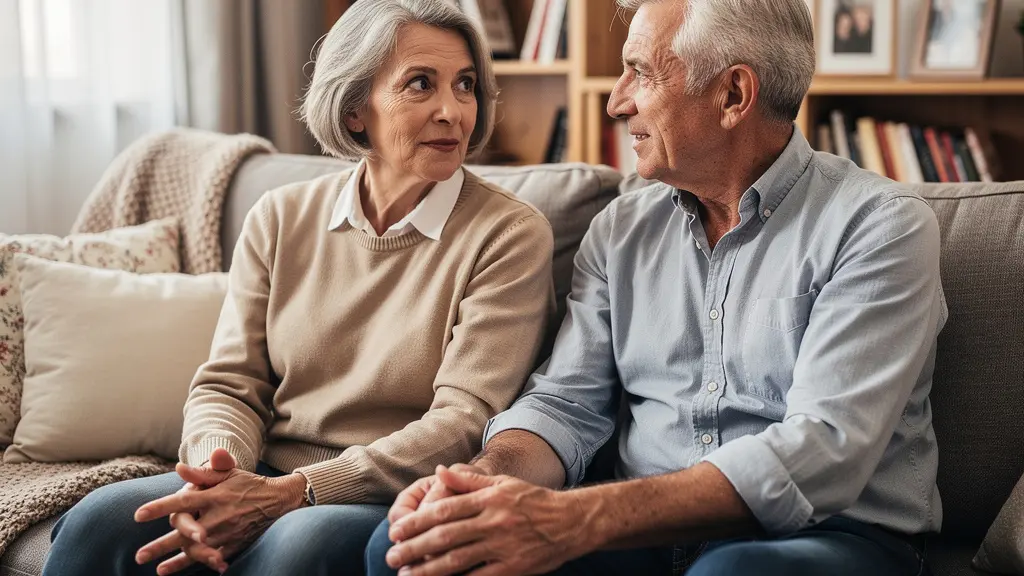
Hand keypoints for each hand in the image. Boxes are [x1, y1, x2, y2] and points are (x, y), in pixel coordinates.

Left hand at [134, 448, 237, 573]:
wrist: (277, 499)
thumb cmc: (248, 483)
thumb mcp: (228, 473)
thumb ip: (203, 473)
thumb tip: (179, 468)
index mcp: (214, 495)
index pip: (182, 501)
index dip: (159, 508)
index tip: (138, 515)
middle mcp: (219, 515)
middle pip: (184, 533)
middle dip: (160, 546)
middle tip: (139, 556)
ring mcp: (227, 532)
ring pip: (196, 549)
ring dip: (175, 561)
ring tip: (157, 569)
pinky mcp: (234, 543)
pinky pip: (212, 557)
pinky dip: (197, 565)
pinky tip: (183, 570)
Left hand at [385, 466, 587, 575]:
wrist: (571, 522)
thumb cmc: (533, 500)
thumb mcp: (503, 483)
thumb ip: (469, 480)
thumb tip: (440, 471)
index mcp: (488, 499)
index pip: (444, 510)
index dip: (417, 521)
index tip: (396, 530)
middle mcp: (493, 521)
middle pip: (445, 536)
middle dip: (414, 546)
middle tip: (391, 555)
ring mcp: (502, 546)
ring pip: (458, 559)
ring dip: (428, 569)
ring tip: (406, 575)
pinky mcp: (512, 568)